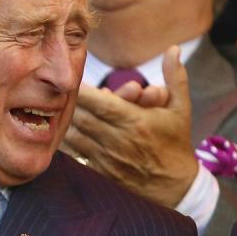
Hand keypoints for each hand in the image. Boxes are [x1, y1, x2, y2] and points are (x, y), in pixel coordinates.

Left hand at [65, 46, 197, 208]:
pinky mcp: (101, 172)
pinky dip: (65, 141)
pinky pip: (75, 155)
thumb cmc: (177, 143)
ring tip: (55, 107)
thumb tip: (173, 48)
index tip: (71, 78)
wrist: (176, 187)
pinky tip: (57, 130)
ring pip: (75, 135)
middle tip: (55, 89)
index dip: (83, 90)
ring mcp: (108, 159)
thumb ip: (175, 77)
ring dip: (64, 120)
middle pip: (83, 117)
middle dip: (68, 102)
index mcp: (136, 122)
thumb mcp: (181, 109)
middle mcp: (119, 141)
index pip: (102, 103)